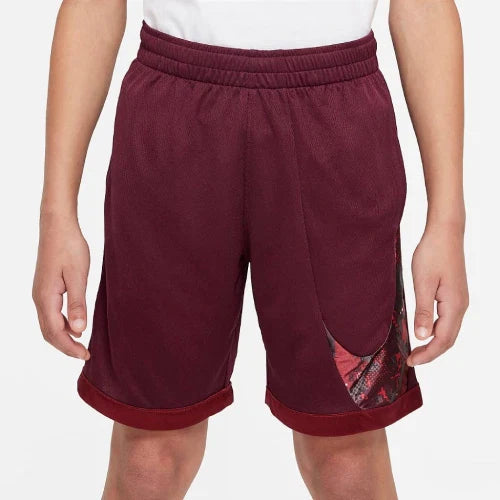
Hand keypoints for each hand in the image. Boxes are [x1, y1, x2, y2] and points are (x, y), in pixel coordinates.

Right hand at [32, 213, 90, 359]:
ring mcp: (40, 293)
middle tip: (85, 354)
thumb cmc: (70, 247)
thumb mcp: (78, 276)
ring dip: (63, 337)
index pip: (56, 332)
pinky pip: (50, 314)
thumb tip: (79, 331)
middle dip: (66, 347)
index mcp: (46, 298)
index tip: (86, 355)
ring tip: (81, 344)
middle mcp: (39, 298)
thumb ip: (78, 304)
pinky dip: (61, 326)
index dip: (70, 347)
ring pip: (48, 324)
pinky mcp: (45, 288)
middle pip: (48, 332)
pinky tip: (75, 325)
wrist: (58, 226)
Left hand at [407, 225, 468, 366]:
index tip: (410, 361)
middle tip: (411, 359)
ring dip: (433, 342)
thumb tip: (421, 336)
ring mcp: (459, 300)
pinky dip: (436, 330)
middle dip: (431, 352)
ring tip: (415, 349)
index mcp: (454, 306)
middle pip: (448, 339)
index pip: (443, 340)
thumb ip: (423, 311)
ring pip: (449, 330)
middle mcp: (461, 306)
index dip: (427, 354)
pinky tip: (423, 329)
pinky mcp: (454, 294)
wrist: (445, 232)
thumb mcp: (423, 283)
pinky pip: (447, 319)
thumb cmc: (433, 254)